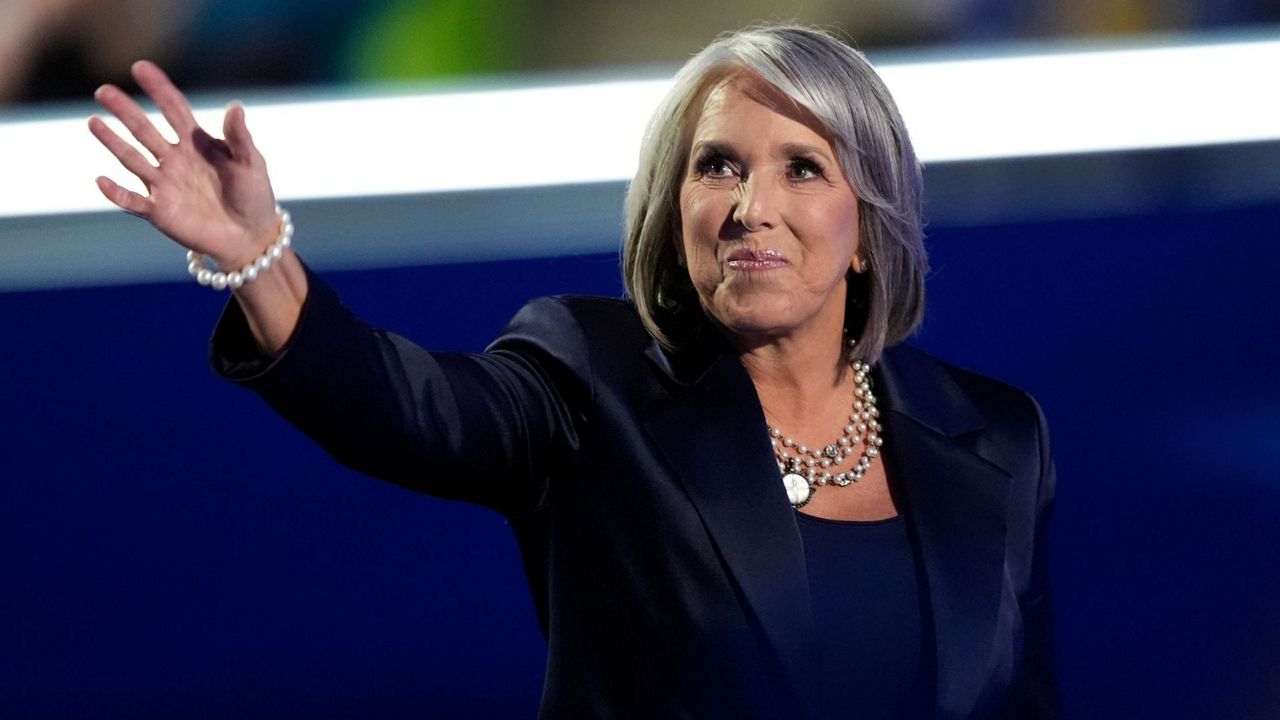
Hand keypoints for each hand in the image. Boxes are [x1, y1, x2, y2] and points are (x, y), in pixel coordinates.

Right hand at [88, 60, 279, 270]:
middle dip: (125, 110)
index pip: (174, 109)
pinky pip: (133, 201)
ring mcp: (164, 184)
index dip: (158, 88)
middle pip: (145, 130)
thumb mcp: (251, 164)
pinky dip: (117, 193)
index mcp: (197, 142)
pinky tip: (102, 180)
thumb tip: (235, 107)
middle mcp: (174, 159)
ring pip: (133, 159)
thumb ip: (240, 138)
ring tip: (94, 122)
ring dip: (113, 142)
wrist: (249, 236)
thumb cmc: (253, 195)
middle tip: (104, 91)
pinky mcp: (159, 211)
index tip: (141, 68)